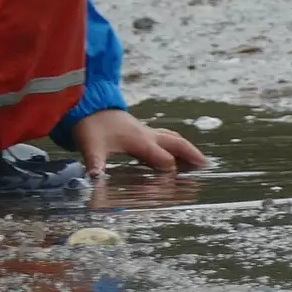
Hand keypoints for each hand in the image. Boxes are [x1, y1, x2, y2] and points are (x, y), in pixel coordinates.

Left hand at [72, 107, 206, 178]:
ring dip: (185, 147)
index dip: (169, 173)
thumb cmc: (90, 126)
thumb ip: (95, 165)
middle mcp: (146, 134)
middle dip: (191, 154)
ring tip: (198, 159)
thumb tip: (95, 180)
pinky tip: (173, 150)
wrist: (86, 103)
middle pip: (175, 142)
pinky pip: (164, 136)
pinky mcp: (140, 129)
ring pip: (171, 137)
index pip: (163, 159)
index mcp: (139, 140)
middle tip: (205, 165)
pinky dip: (174, 143)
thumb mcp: (91, 147)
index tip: (173, 188)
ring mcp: (145, 130)